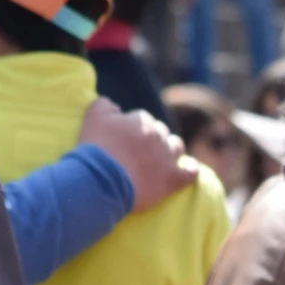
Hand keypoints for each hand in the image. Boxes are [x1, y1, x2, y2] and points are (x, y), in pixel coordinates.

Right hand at [78, 101, 198, 214]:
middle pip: (159, 131)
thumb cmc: (96, 148)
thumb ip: (105, 104)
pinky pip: (190, 173)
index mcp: (141, 121)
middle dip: (151, 137)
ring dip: (171, 148)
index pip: (141, 118)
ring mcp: (167, 158)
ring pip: (176, 146)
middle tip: (138, 149)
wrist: (101, 180)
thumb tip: (115, 106)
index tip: (124, 137)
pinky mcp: (172, 180)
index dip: (132, 127)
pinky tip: (189, 169)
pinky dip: (191, 170)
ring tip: (163, 156)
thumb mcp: (94, 116)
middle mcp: (158, 136)